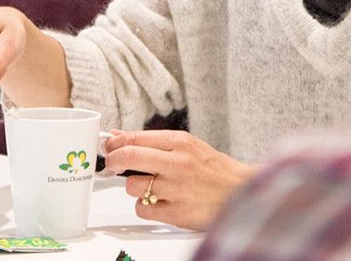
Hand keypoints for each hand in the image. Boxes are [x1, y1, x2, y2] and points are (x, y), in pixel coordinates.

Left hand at [103, 129, 258, 230]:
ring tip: (149, 186)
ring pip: (133, 186)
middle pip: (130, 157)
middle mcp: (178, 163)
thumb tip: (118, 136)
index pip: (135, 138)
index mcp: (179, 142)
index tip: (107, 147)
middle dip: (113, 161)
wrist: (243, 192)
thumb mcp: (187, 145)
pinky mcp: (178, 213)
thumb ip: (153, 141)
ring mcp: (177, 189)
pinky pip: (144, 209)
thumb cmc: (214, 169)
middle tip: (111, 165)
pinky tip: (158, 202)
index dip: (115, 143)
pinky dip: (145, 206)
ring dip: (134, 187)